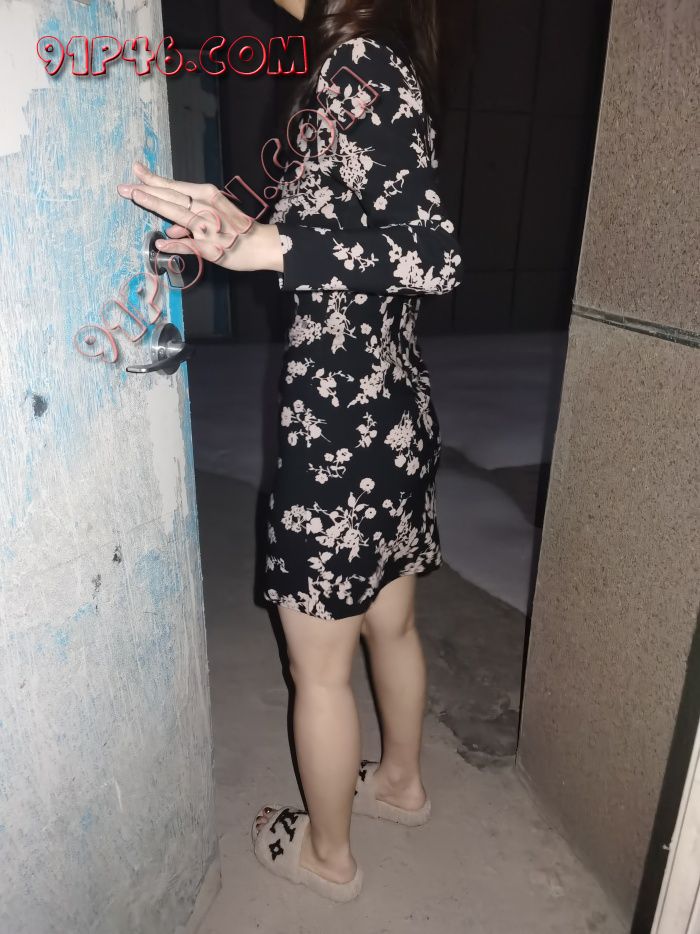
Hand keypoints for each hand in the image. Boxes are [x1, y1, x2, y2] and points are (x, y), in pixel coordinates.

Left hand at [117, 161, 282, 273]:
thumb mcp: (214, 218)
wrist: (262, 245)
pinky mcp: (212, 248)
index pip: (174, 186)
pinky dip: (176, 245)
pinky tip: (161, 243)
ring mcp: (208, 227)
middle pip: (172, 196)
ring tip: (136, 196)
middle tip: (123, 186)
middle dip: (146, 190)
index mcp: (206, 196)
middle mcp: (205, 208)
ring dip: (156, 204)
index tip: (135, 169)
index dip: (153, 179)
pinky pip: (191, 246)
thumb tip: (170, 230)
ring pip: (179, 214)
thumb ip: (189, 224)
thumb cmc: (237, 229)